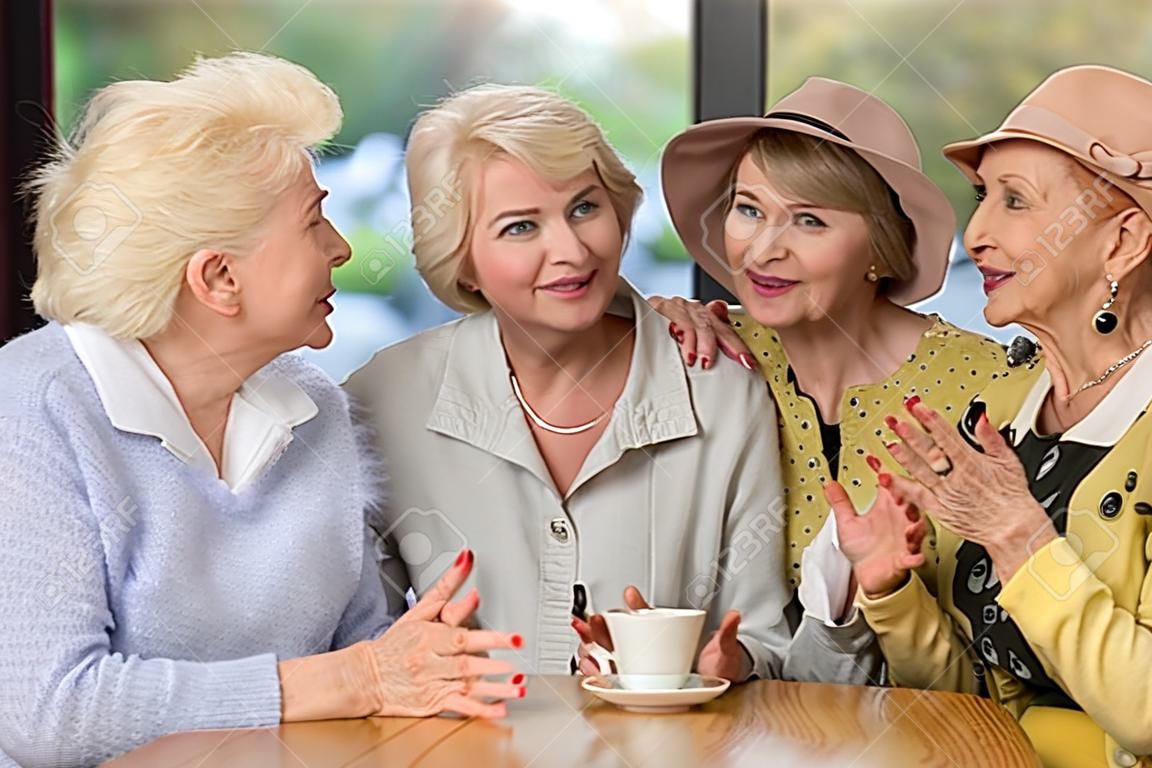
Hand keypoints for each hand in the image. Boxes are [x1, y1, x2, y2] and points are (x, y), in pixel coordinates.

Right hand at [359, 550, 524, 717]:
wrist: (365, 677)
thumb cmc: (396, 642)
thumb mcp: (419, 610)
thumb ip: (446, 585)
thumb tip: (467, 559)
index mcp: (428, 637)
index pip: (461, 636)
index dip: (488, 637)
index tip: (512, 637)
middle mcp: (430, 662)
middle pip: (465, 662)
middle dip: (494, 661)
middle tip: (518, 660)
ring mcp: (432, 685)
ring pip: (467, 686)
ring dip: (495, 688)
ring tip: (518, 687)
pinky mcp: (432, 704)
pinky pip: (459, 708)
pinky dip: (480, 710)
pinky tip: (500, 710)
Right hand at [572, 587, 749, 680]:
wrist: (718, 688)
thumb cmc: (717, 666)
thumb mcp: (723, 650)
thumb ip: (727, 635)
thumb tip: (734, 617)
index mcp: (664, 634)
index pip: (644, 615)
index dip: (635, 605)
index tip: (630, 595)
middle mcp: (647, 647)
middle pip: (616, 634)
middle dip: (600, 626)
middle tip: (592, 621)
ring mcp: (637, 665)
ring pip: (606, 653)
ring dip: (592, 647)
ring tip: (585, 643)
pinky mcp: (632, 683)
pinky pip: (608, 676)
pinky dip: (594, 672)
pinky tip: (589, 669)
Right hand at [647, 295, 755, 370]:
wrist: (633, 314)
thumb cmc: (659, 326)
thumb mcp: (686, 329)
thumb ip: (706, 328)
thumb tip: (724, 317)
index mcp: (701, 314)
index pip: (725, 329)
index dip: (737, 346)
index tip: (749, 363)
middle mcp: (692, 308)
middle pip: (717, 327)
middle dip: (731, 345)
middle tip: (740, 361)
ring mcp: (678, 307)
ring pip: (700, 325)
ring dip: (704, 346)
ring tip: (705, 362)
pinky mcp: (662, 307)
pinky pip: (680, 323)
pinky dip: (686, 340)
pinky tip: (688, 354)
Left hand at [824, 480, 925, 598]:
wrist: (869, 575)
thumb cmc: (862, 548)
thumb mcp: (847, 523)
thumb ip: (840, 502)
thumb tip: (829, 484)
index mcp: (886, 508)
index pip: (891, 486)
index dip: (887, 476)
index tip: (878, 468)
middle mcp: (899, 520)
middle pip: (910, 502)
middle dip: (907, 497)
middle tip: (898, 492)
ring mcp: (904, 539)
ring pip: (916, 528)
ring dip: (915, 525)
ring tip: (909, 523)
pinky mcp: (904, 559)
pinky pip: (913, 558)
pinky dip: (914, 558)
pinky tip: (914, 557)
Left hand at [884, 398, 1055, 579]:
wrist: (1013, 530)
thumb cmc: (1012, 498)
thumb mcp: (1009, 461)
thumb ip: (992, 438)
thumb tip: (981, 418)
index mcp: (971, 463)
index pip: (946, 436)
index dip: (930, 420)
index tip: (916, 407)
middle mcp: (955, 478)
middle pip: (929, 452)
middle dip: (910, 434)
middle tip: (895, 420)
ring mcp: (945, 494)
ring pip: (919, 472)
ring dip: (902, 456)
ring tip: (888, 443)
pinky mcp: (938, 510)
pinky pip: (915, 496)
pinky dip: (899, 487)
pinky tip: (884, 477)